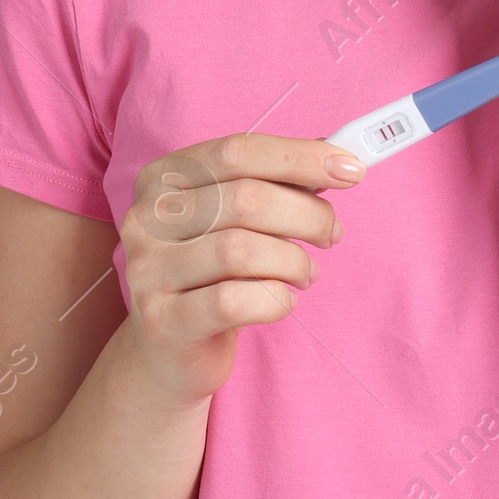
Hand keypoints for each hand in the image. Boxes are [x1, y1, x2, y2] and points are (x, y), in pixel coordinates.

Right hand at [118, 134, 364, 406]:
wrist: (172, 347)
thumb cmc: (215, 270)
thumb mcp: (240, 217)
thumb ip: (280, 182)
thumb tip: (339, 156)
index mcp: (164, 177)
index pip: (238, 151)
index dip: (300, 158)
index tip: (353, 169)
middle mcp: (146, 218)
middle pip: (245, 199)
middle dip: (307, 215)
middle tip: (331, 234)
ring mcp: (147, 270)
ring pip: (241, 251)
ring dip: (293, 262)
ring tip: (305, 273)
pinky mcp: (162, 321)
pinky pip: (233, 302)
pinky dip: (275, 299)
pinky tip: (282, 300)